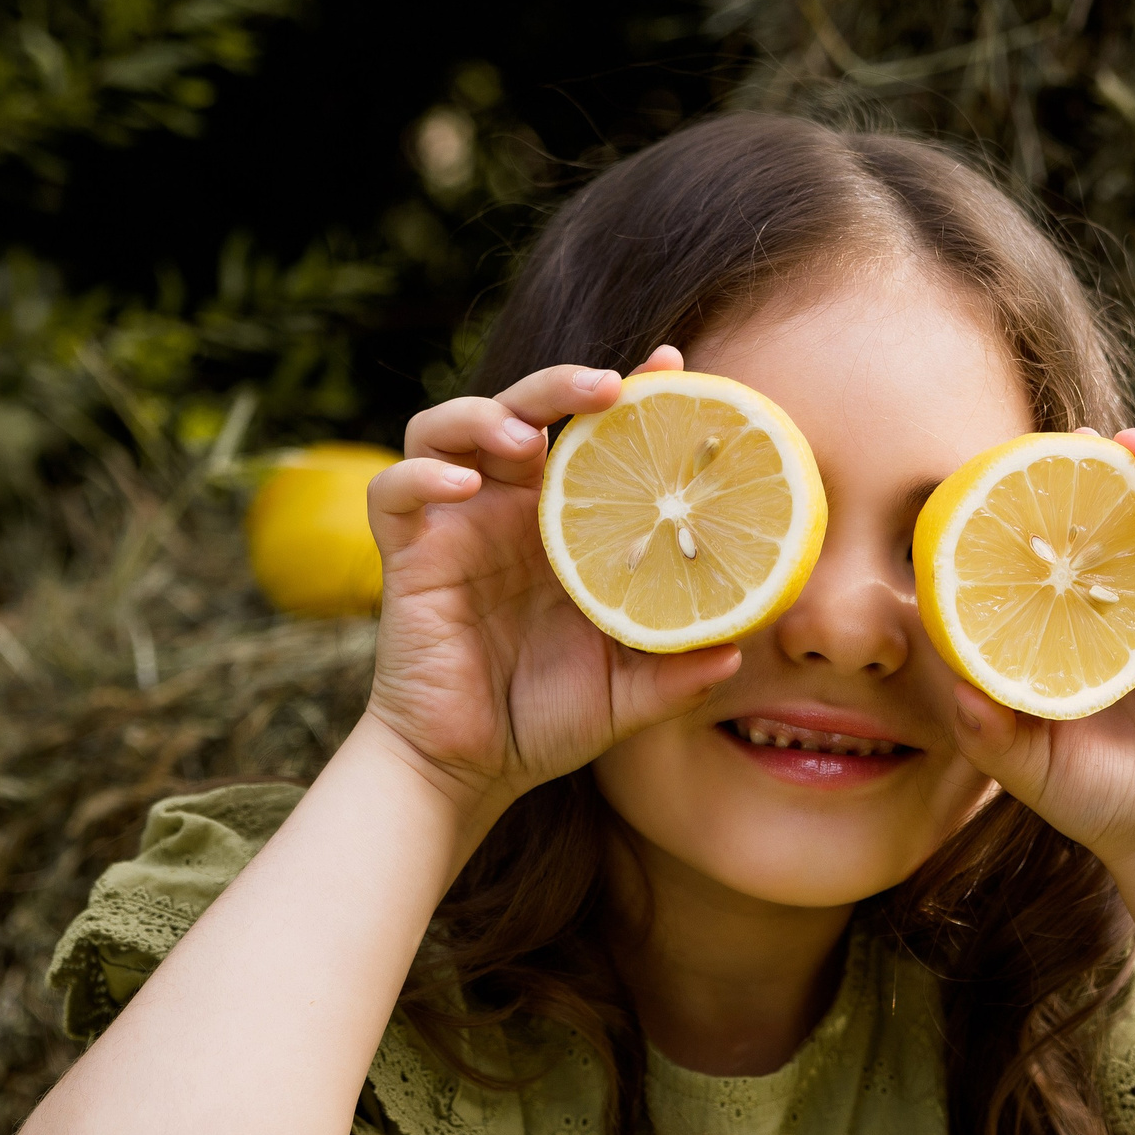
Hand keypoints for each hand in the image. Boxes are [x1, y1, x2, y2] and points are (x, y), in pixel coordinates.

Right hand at [362, 346, 739, 826]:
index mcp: (565, 525)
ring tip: (526, 437)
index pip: (590, 436)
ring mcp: (454, 527)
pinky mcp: (408, 555)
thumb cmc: (546, 719)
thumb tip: (740, 650)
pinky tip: (460, 486)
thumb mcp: (628, 694)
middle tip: (606, 388)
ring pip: (445, 428)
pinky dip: (421, 475)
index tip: (672, 364)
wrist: (470, 770)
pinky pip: (394, 491)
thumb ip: (679, 670)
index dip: (627, 393)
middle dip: (560, 384)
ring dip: (483, 414)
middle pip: (521, 408)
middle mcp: (508, 511)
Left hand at [946, 430, 1134, 887]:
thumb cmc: (1099, 803)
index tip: (1029, 458)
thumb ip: (988, 730)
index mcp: (1084, 629)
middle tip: (1096, 442)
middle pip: (1131, 528)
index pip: (1071, 552)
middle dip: (1117, 478)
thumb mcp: (1028, 765)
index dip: (1055, 506)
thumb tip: (952, 686)